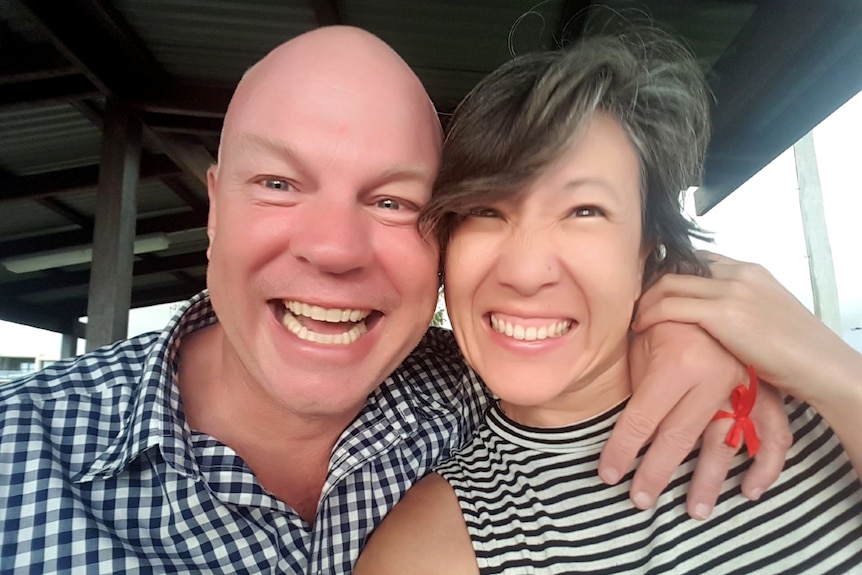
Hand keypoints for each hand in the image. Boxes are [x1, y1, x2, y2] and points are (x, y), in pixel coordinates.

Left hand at [599, 321, 790, 518]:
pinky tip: (751, 489)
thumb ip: (637, 382)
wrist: (712, 286)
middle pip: (678, 439)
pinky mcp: (762, 389)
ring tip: (693, 510)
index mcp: (676, 363)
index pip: (641, 420)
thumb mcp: (643, 340)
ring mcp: (742, 386)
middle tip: (640, 500)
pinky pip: (771, 432)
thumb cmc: (667, 315)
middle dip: (655, 474)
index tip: (607, 474)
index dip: (621, 451)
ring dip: (707, 481)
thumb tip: (623, 428)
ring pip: (723, 443)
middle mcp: (712, 379)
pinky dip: (765, 464)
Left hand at [632, 250, 861, 478]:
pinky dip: (650, 314)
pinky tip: (641, 328)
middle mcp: (738, 273)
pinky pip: (671, 305)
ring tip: (632, 316)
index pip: (696, 259)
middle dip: (649, 283)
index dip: (668, 272)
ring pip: (668, 283)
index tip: (650, 290)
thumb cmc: (798, 353)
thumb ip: (738, 309)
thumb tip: (709, 321)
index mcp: (750, 271)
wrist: (823, 366)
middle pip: (677, 266)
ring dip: (643, 299)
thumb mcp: (766, 318)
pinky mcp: (724, 313)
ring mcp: (731, 290)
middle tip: (632, 302)